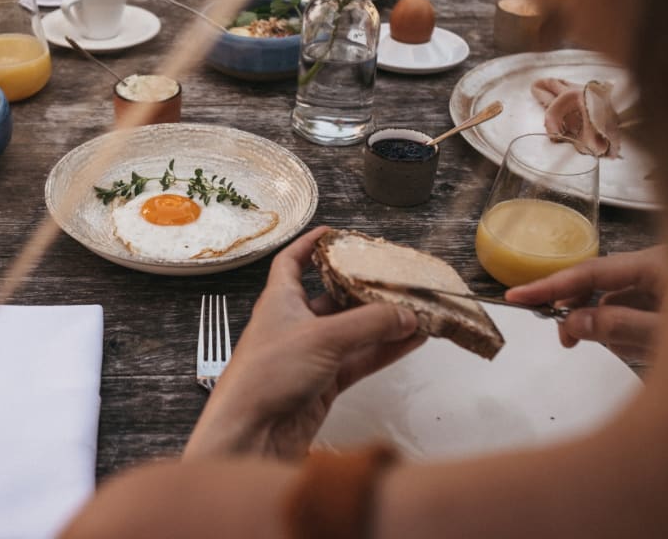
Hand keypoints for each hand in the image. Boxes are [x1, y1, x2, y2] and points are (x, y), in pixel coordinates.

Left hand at [183, 226, 423, 461]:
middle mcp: (293, 324)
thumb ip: (368, 324)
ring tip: (416, 310)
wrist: (251, 435)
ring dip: (383, 323)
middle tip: (394, 277)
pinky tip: (411, 342)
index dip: (310, 244)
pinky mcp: (323, 384)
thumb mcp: (322, 337)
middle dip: (362, 288)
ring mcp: (310, 356)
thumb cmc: (266, 376)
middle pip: (332, 297)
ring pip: (352, 331)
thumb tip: (405, 314)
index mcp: (279, 300)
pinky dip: (384, 351)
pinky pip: (360, 360)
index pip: (292, 261)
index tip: (333, 233)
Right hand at [505, 247, 667, 360]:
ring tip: (636, 348)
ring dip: (614, 329)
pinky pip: (633, 315)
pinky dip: (630, 334)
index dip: (550, 285)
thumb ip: (619, 326)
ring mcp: (665, 286)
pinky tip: (645, 347)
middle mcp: (658, 268)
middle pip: (600, 284)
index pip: (589, 271)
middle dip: (582, 312)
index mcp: (657, 264)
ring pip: (617, 304)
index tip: (516, 296)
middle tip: (568, 341)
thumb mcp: (666, 335)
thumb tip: (572, 322)